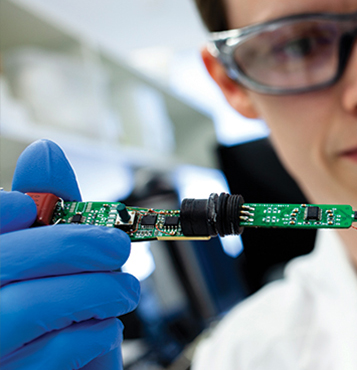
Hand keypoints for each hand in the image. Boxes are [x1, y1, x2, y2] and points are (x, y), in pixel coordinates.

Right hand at [0, 140, 138, 369]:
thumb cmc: (59, 318)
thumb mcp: (58, 263)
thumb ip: (52, 211)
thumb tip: (44, 154)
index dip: (0, 210)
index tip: (34, 206)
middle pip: (1, 261)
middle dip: (71, 246)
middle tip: (116, 246)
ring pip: (29, 307)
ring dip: (96, 291)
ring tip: (121, 291)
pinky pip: (56, 350)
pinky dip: (96, 333)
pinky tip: (102, 330)